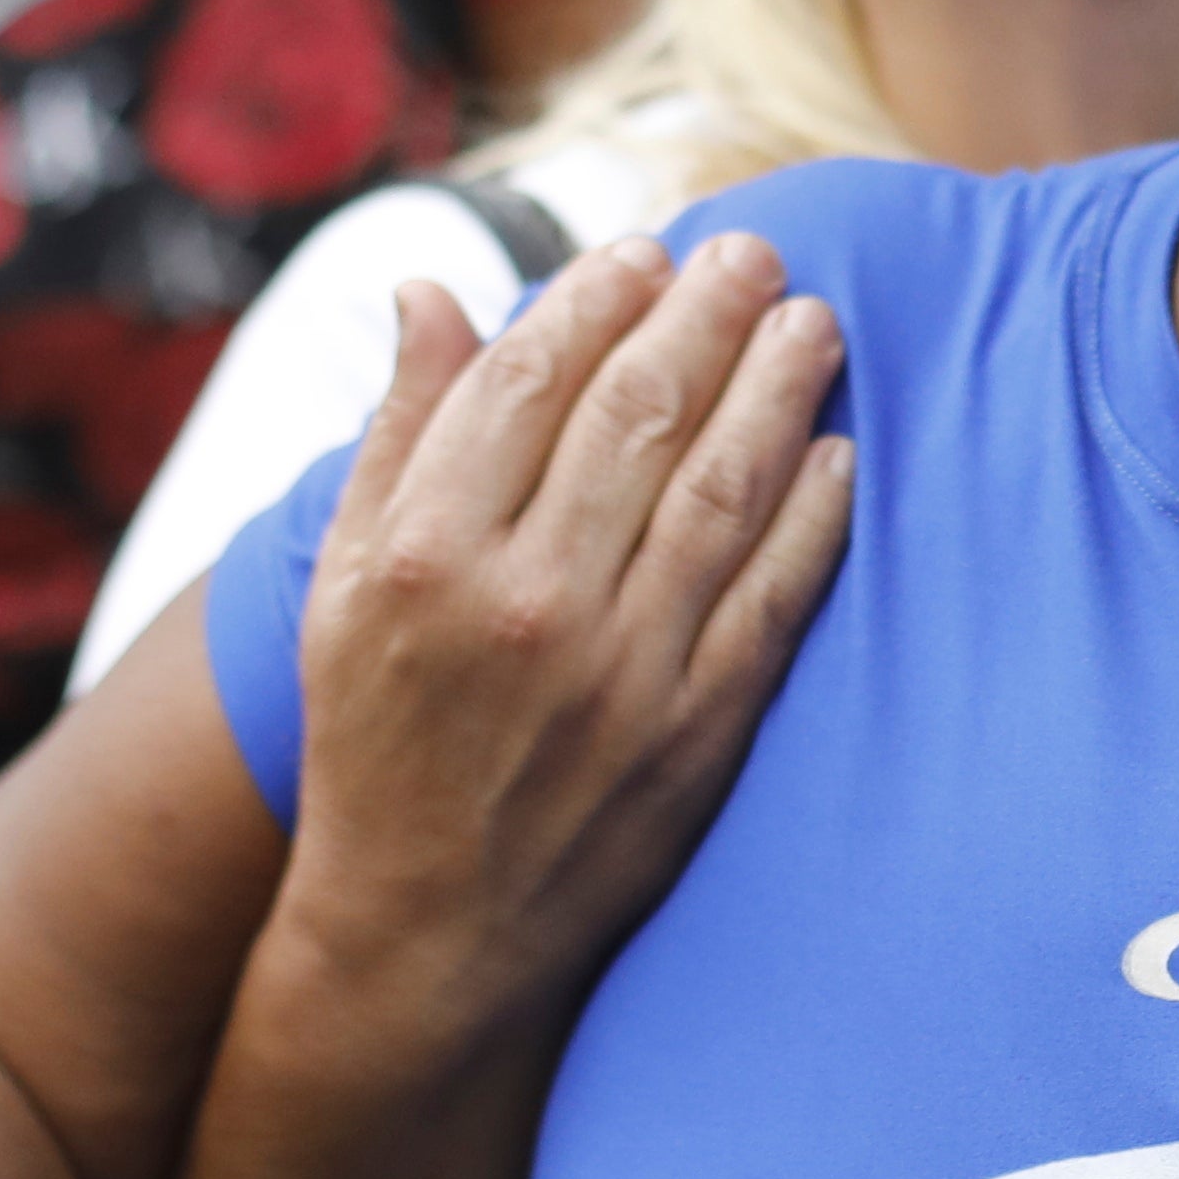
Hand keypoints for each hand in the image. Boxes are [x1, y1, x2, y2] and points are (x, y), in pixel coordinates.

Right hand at [252, 230, 853, 1068]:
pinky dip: (811, 517)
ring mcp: (618, 670)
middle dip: (705, 315)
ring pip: (719, 489)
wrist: (424, 928)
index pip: (526, 380)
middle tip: (755, 254)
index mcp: (424, 552)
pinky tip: (837, 454)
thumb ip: (397, 434)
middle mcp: (523, 601)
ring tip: (814, 323)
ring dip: (776, 391)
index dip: (595, 299)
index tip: (644, 251)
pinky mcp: (693, 733)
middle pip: (636, 414)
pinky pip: (770, 598)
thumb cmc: (374, 737)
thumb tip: (432, 293)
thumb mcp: (341, 585)